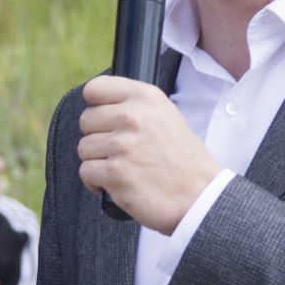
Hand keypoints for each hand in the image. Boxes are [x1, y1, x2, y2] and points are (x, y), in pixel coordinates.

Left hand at [77, 75, 220, 234]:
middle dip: (98, 138)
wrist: (200, 196)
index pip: (95, 88)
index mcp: (146, 98)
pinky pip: (86, 172)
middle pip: (86, 121)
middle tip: (121, 152)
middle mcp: (133, 116)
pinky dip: (97, 182)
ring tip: (124, 169)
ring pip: (84, 148)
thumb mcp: (166, 116)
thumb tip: (98, 106)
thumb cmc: (182, 160)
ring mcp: (122, 145)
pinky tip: (118, 184)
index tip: (105, 121)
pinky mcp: (115, 172)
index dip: (96, 107)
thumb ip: (134, 106)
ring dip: (98, 162)